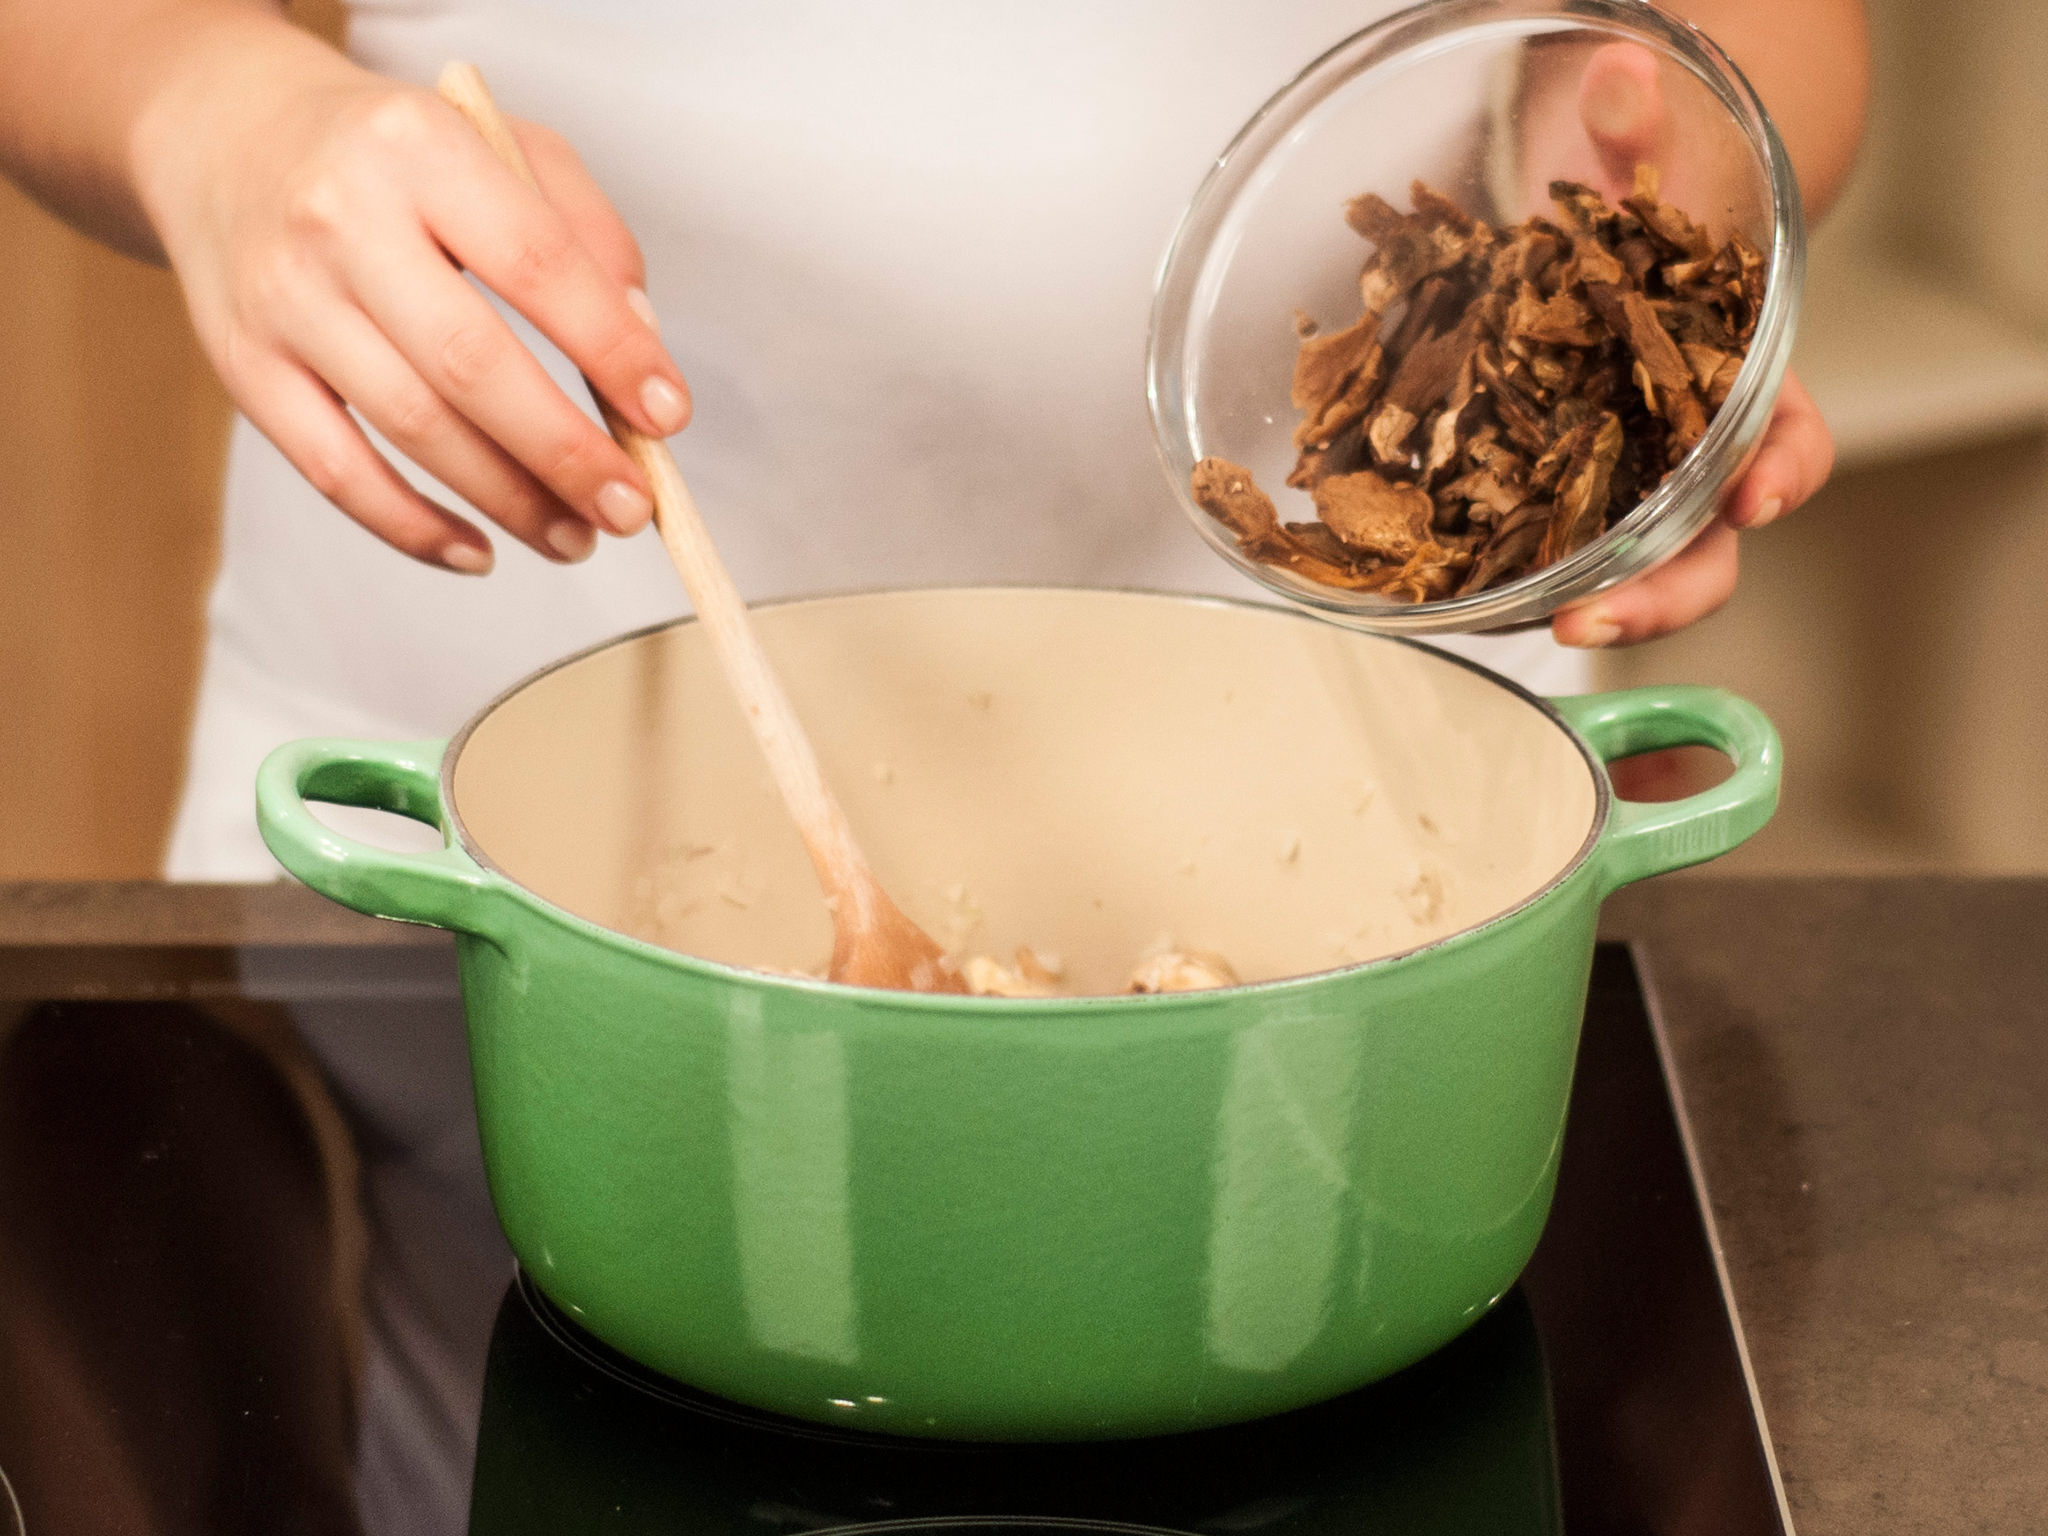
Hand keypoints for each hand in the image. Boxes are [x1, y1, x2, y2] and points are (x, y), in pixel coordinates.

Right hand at [134, 27, 686, 572]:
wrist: (222, 131)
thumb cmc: (391, 154)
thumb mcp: (502, 142)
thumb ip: (587, 235)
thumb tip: (642, 347)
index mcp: (419, 147)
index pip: (536, 263)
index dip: (612, 350)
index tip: (668, 415)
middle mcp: (340, 219)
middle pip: (470, 362)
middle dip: (566, 452)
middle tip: (631, 507)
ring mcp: (284, 297)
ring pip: (411, 427)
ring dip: (509, 501)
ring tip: (577, 536)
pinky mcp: (245, 364)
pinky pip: (334, 470)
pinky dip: (412, 528)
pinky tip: (478, 551)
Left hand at [1517, 42, 1835, 647]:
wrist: (1568, 257)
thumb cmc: (1621, 227)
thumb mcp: (1634, 173)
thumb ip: (1635, 136)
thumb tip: (1624, 79)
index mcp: (1737, 389)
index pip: (1789, 442)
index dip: (1781, 471)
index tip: (1759, 494)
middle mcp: (1683, 460)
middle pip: (1704, 546)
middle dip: (1667, 588)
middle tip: (1607, 616)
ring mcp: (1613, 495)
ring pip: (1624, 573)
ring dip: (1597, 610)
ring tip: (1555, 629)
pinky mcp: (1539, 508)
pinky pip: (1538, 558)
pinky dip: (1512, 587)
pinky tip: (1464, 602)